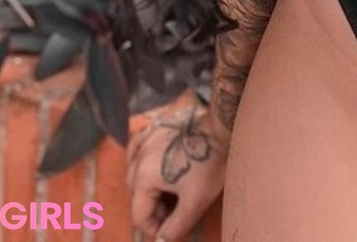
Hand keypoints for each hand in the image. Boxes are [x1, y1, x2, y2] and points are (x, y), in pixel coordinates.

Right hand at [127, 96, 227, 241]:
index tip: (172, 230)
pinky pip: (138, 147)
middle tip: (174, 213)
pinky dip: (142, 160)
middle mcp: (139, 156)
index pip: (139, 214)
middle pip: (136, 194)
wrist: (222, 126)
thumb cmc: (210, 163)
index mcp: (144, 176)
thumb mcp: (195, 203)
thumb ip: (175, 228)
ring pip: (135, 171)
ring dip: (147, 187)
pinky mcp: (155, 127)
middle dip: (152, 209)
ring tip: (169, 193)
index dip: (155, 228)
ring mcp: (146, 139)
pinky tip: (153, 164)